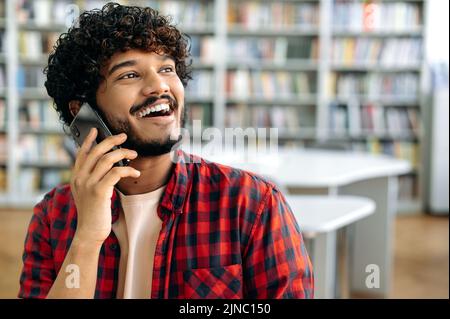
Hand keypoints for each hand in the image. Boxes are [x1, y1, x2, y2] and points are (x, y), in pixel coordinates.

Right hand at [70, 128, 139, 243]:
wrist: (89, 232)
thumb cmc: (93, 213)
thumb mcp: (87, 193)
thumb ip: (91, 179)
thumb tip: (106, 166)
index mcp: (76, 177)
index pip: (82, 153)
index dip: (89, 140)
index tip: (96, 130)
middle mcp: (80, 178)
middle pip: (96, 152)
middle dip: (111, 141)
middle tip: (123, 137)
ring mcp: (88, 184)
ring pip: (107, 159)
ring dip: (123, 153)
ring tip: (134, 154)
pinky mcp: (99, 191)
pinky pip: (115, 172)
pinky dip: (128, 170)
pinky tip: (135, 173)